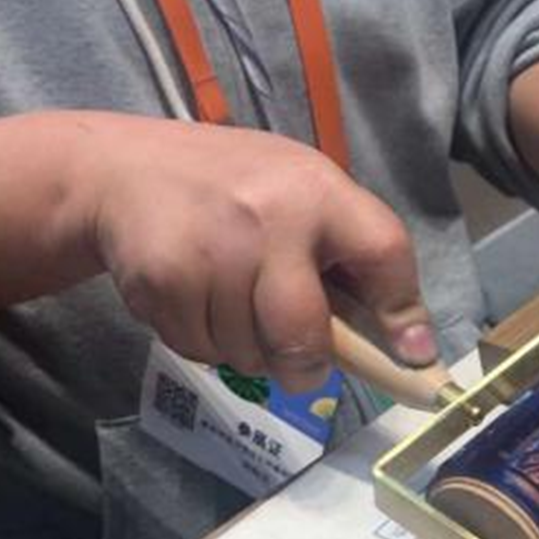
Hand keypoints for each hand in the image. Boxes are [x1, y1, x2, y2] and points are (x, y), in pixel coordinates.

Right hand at [83, 115, 436, 391]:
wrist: (125, 171)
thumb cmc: (237, 190)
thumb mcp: (304, 196)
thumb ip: (350, 258)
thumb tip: (407, 347)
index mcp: (319, 191)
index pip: (383, 253)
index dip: (403, 313)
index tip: (413, 355)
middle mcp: (269, 217)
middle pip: (302, 334)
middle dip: (306, 367)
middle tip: (303, 367)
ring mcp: (213, 250)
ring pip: (249, 354)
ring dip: (249, 353)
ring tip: (236, 307)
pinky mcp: (165, 280)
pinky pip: (202, 350)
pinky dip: (206, 344)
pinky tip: (198, 301)